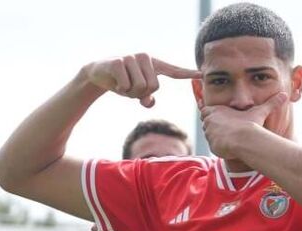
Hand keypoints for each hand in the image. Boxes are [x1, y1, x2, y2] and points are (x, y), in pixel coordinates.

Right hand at [83, 53, 199, 107]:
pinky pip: (126, 84)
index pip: (173, 70)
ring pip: (140, 87)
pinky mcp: (118, 61)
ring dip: (130, 91)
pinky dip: (121, 88)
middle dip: (141, 93)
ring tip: (123, 83)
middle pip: (153, 87)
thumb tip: (149, 101)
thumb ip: (147, 98)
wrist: (99, 73)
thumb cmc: (124, 82)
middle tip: (130, 87)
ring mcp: (131, 57)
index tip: (202, 74)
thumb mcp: (137, 93)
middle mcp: (145, 58)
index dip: (187, 73)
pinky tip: (115, 81)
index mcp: (154, 64)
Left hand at [199, 92, 287, 158]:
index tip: (222, 121)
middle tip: (228, 132)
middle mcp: (209, 121)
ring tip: (231, 139)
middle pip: (207, 124)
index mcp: (216, 110)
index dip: (213, 116)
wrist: (245, 140)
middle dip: (215, 128)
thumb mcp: (260, 112)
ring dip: (217, 138)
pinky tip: (230, 147)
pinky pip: (214, 146)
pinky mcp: (211, 145)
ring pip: (210, 136)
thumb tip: (285, 96)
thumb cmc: (251, 124)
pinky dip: (220, 147)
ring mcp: (209, 134)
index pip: (206, 111)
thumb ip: (270, 104)